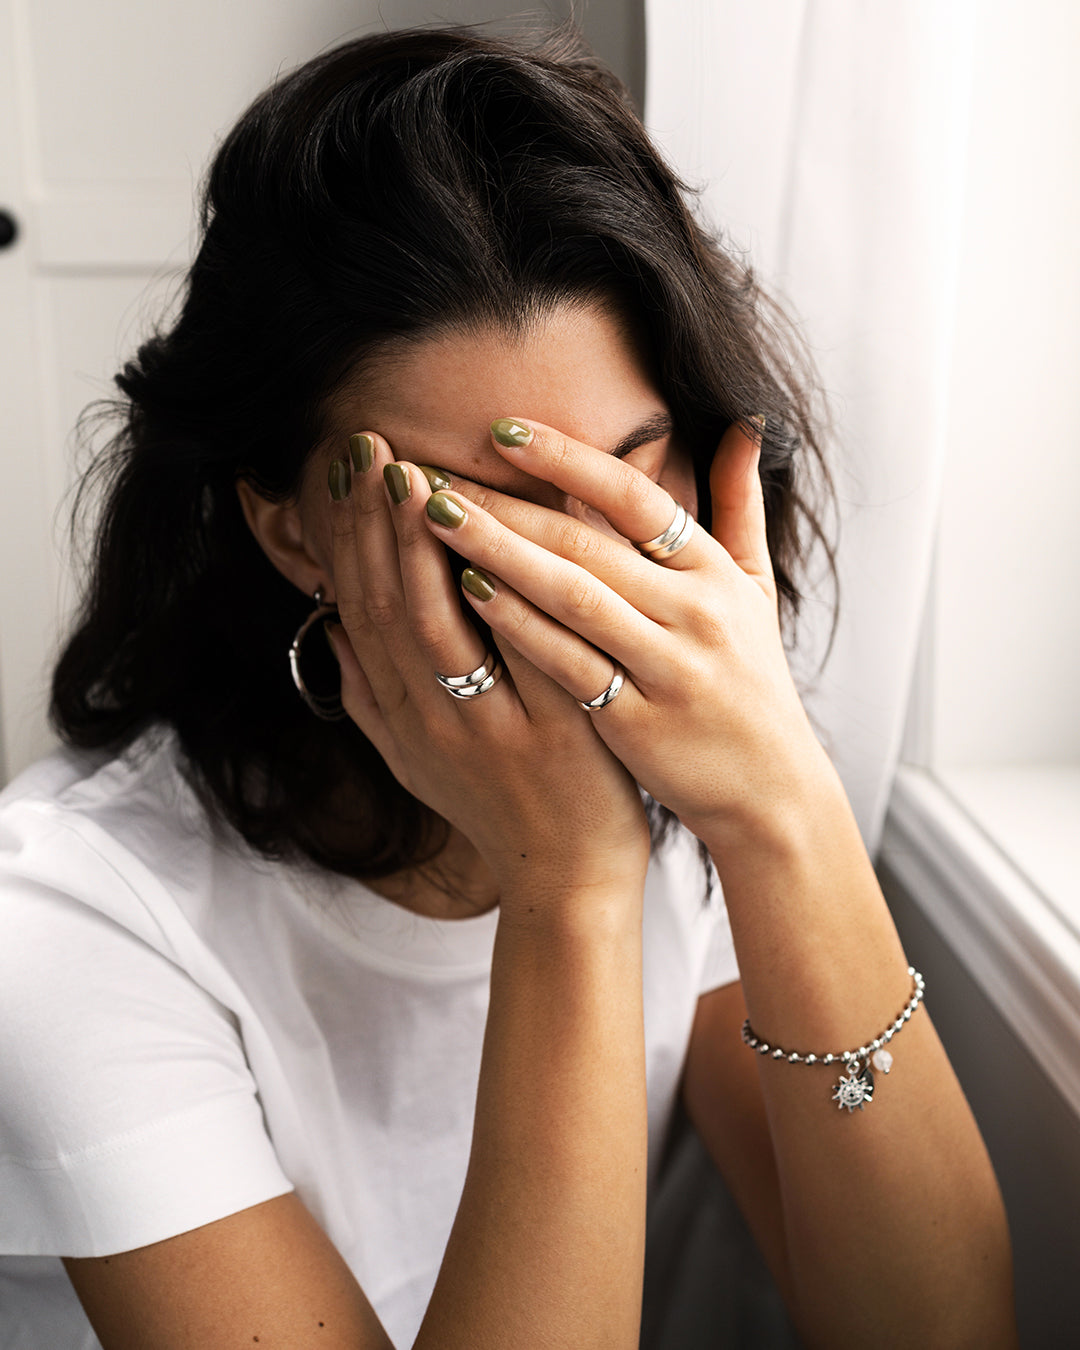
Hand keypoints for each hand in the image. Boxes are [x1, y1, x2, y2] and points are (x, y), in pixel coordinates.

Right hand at [324, 434, 649, 903]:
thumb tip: (331, 629)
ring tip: (416, 479)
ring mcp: (494, 729)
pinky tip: (513, 542)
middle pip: (391, 609)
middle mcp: (435, 721)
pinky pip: (527, 656)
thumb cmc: (493, 807)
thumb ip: (369, 699)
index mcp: (403, 717)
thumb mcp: (414, 762)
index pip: (361, 611)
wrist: (566, 878)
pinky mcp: (557, 736)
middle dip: (375, 524)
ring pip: (443, 629)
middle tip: (369, 449)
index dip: (347, 540)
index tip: (345, 472)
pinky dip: (513, 600)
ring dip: (424, 551)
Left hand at [416, 417, 826, 847]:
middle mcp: (693, 611)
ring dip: (498, 552)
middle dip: (505, 504)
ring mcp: (667, 667)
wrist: (771, 788)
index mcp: (713, 572)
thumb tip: (745, 426)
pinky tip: (467, 594)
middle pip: (586, 542)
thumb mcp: (757, 589)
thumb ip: (741, 506)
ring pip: (572, 596)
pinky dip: (519, 626)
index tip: (501, 429)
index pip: (635, 498)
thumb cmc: (752, 682)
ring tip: (435, 519)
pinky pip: (569, 663)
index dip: (567, 458)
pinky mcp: (639, 722)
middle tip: (435, 474)